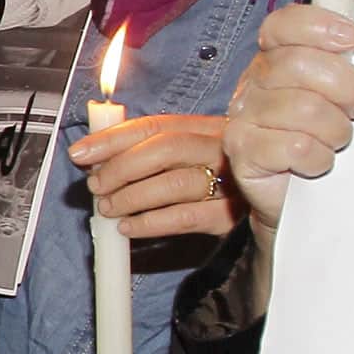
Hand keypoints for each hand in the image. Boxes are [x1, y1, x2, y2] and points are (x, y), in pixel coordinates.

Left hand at [72, 109, 241, 243]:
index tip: (81, 152)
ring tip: (108, 208)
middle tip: (96, 185)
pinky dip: (151, 222)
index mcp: (206, 128)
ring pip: (175, 183)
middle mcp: (221, 149)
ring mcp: (230, 181)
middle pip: (166, 148)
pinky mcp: (231, 215)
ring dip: (132, 197)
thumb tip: (96, 157)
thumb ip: (149, 150)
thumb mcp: (189, 156)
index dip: (113, 138)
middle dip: (122, 167)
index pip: (154, 125)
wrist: (272, 205)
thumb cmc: (217, 178)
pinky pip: (186, 217)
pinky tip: (129, 227)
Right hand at [222, 3, 353, 237]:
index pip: (285, 23)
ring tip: (338, 141)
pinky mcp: (242, 152)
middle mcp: (254, 82)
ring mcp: (243, 117)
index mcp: (277, 58)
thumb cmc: (327, 139)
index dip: (320, 25)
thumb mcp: (348, 88)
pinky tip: (319, 163)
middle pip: (300, 64)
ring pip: (304, 108)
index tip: (353, 40)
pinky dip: (319, 158)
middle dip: (347, 88)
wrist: (305, 200)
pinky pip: (295, 146)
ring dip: (336, 130)